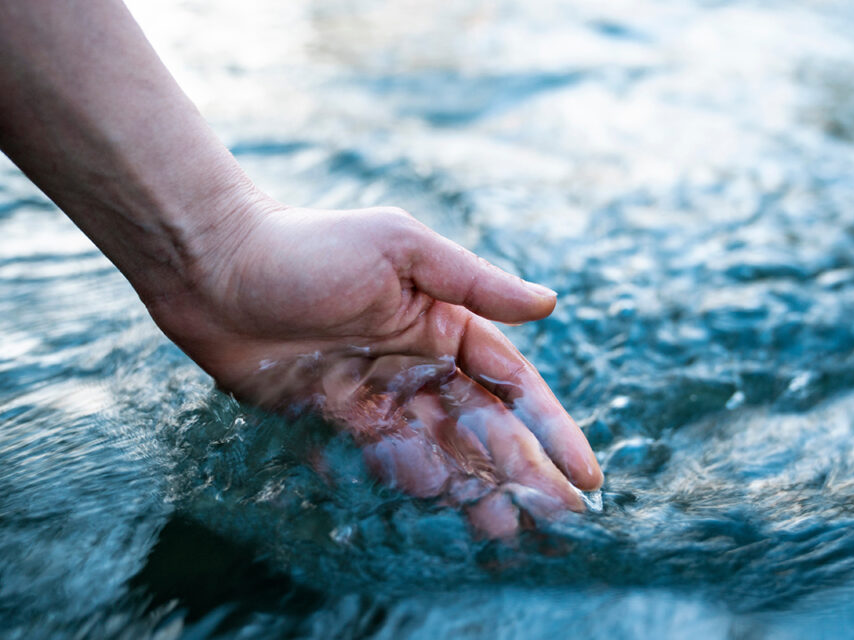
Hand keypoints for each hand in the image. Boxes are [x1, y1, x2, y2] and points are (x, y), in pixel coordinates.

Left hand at [147, 200, 602, 537]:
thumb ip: (474, 282)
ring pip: (439, 451)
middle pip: (482, 428)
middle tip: (556, 518)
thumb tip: (549, 304)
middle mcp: (418, 362)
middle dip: (521, 471)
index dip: (550, 429)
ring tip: (504, 529)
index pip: (512, 386)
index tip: (584, 473)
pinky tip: (438, 510)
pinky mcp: (335, 416)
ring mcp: (378, 393)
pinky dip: (411, 484)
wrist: (216, 269)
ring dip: (473, 489)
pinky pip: (382, 459)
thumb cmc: (311, 246)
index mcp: (444, 324)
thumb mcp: (401, 249)